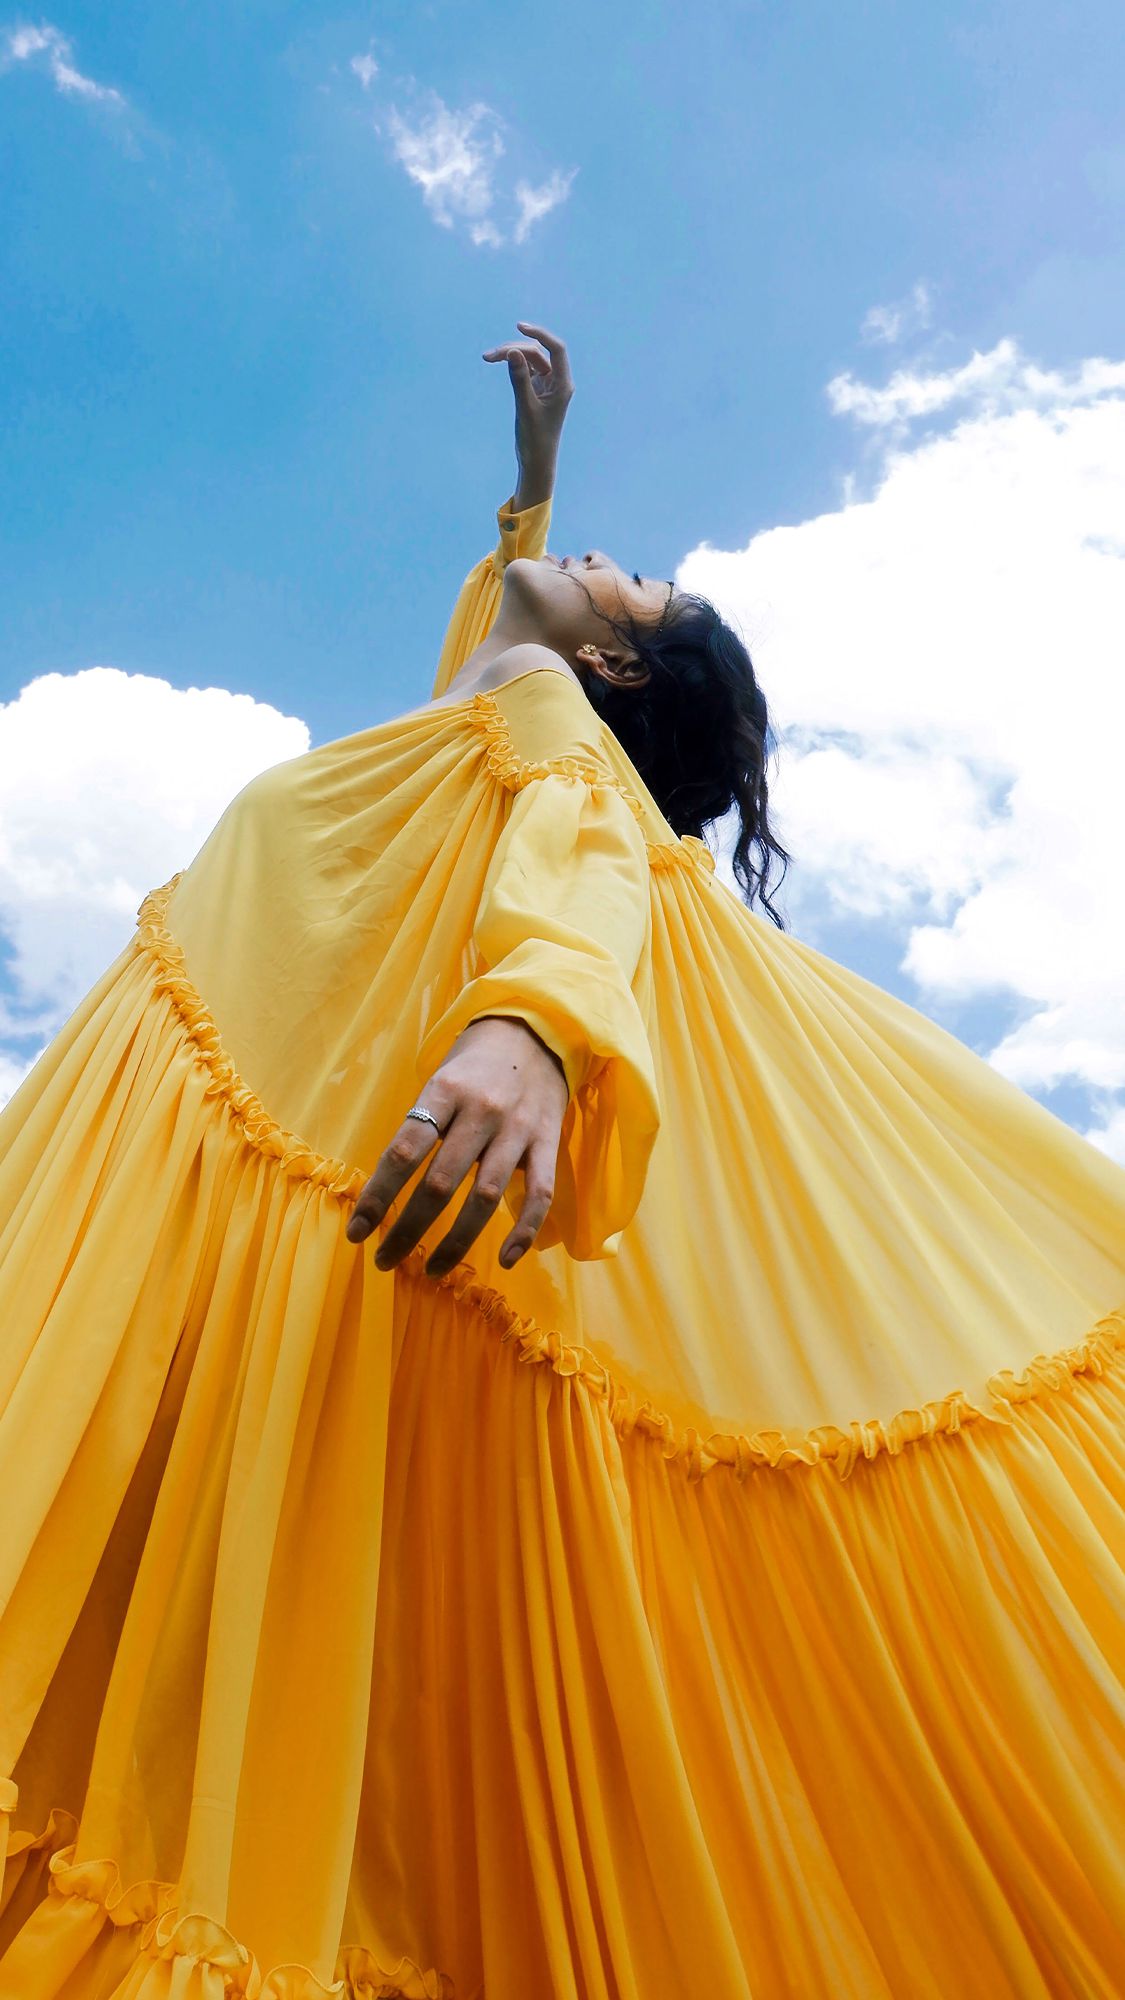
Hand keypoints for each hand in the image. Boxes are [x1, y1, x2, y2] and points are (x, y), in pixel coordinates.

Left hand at [345, 1015, 568, 1278]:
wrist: (535, 1032)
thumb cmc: (473, 1065)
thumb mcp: (439, 1081)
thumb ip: (420, 1127)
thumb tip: (385, 1187)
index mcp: (444, 1091)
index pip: (404, 1151)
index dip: (377, 1196)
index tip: (357, 1231)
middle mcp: (480, 1111)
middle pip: (441, 1183)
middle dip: (408, 1229)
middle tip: (384, 1260)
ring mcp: (517, 1129)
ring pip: (486, 1197)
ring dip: (456, 1242)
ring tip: (433, 1270)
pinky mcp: (548, 1143)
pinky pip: (539, 1195)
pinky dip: (523, 1232)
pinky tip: (505, 1260)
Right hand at [482, 321, 573, 483]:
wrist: (536, 462)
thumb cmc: (535, 439)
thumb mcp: (525, 408)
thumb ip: (519, 379)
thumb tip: (512, 352)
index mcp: (563, 385)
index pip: (556, 349)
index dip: (540, 335)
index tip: (520, 327)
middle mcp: (558, 382)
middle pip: (538, 353)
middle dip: (515, 349)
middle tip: (490, 356)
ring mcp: (547, 385)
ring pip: (530, 360)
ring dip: (510, 356)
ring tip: (488, 357)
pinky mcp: (536, 391)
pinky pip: (526, 370)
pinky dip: (512, 365)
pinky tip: (498, 362)